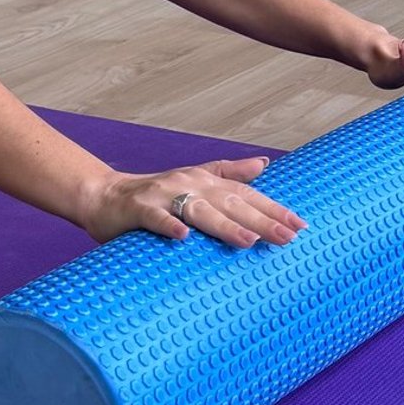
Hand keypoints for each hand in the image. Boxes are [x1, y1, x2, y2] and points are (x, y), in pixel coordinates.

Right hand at [81, 157, 306, 248]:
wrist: (102, 196)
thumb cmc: (152, 196)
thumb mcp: (193, 181)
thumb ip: (228, 173)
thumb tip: (263, 163)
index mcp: (204, 180)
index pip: (246, 195)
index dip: (273, 209)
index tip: (301, 226)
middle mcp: (188, 183)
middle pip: (230, 202)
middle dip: (260, 220)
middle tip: (288, 238)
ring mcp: (162, 195)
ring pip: (198, 210)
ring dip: (224, 225)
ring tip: (249, 240)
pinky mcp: (137, 209)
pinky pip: (154, 218)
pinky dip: (167, 225)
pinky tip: (182, 238)